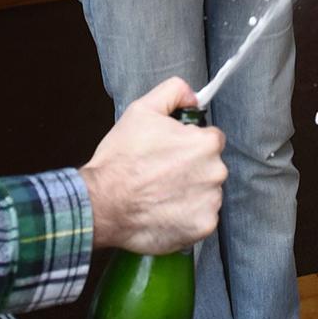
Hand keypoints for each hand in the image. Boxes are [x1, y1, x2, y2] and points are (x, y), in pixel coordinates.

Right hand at [81, 77, 226, 254]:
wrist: (102, 203)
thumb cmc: (121, 159)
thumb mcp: (142, 110)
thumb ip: (174, 92)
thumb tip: (193, 98)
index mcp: (206, 143)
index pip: (211, 139)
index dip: (189, 143)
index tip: (171, 152)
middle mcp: (215, 172)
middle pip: (210, 166)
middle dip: (191, 169)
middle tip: (161, 173)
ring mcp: (210, 201)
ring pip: (207, 192)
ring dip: (190, 192)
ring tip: (160, 194)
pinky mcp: (203, 226)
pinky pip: (202, 217)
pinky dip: (187, 216)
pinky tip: (165, 211)